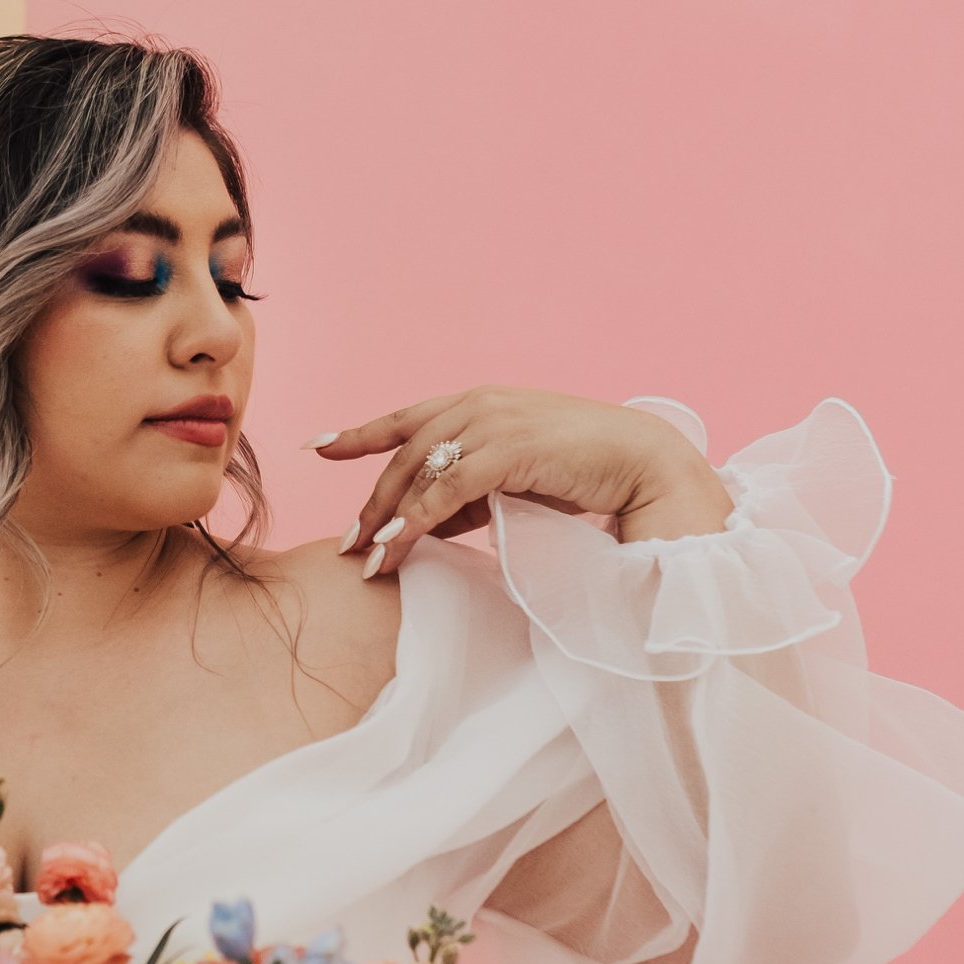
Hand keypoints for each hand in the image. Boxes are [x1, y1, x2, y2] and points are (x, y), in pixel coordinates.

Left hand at [307, 387, 732, 577]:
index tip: (319, 447)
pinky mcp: (508, 451)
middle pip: (404, 454)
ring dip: (387, 520)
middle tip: (347, 543)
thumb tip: (433, 520)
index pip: (407, 418)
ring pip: (419, 473)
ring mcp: (492, 423)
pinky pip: (446, 492)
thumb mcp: (518, 477)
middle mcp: (479, 404)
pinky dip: (416, 522)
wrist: (644, 462)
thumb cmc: (587, 469)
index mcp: (480, 403)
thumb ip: (474, 490)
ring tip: (368, 560)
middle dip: (371, 501)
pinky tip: (397, 549)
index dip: (360, 434)